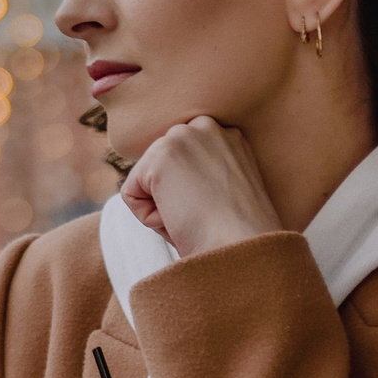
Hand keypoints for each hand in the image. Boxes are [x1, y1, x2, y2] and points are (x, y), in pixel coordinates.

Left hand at [119, 116, 283, 256]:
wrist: (246, 251)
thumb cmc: (239, 237)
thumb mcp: (226, 191)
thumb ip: (200, 173)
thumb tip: (165, 178)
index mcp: (226, 135)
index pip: (180, 163)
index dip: (191, 195)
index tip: (216, 210)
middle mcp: (206, 126)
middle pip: (160, 169)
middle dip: (175, 199)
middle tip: (207, 216)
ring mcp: (182, 136)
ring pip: (145, 182)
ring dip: (164, 209)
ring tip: (196, 218)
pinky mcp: (160, 156)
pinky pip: (131, 195)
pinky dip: (149, 218)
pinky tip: (180, 219)